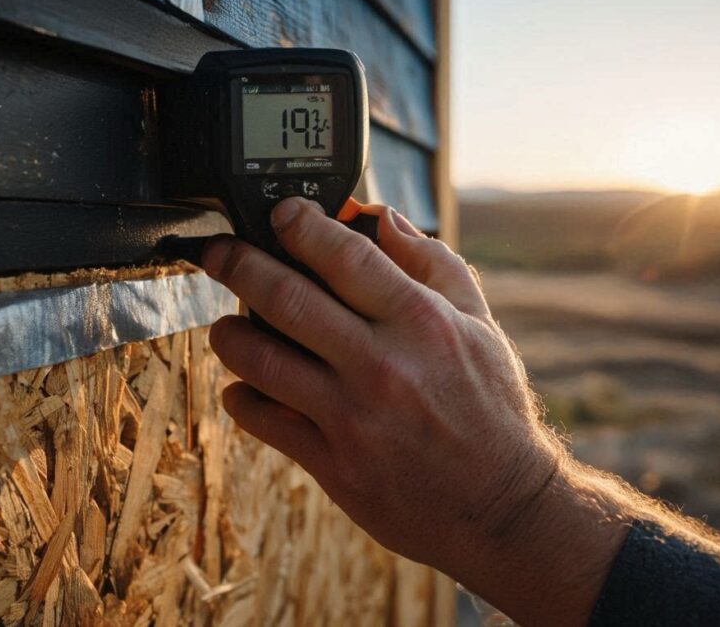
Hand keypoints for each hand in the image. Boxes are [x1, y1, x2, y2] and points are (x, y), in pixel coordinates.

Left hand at [201, 199, 560, 574]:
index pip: (345, 256)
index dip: (301, 225)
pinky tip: (244, 384)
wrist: (500, 505)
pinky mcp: (333, 464)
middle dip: (238, 264)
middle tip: (218, 252)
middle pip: (286, 299)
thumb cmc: (490, 408)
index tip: (281, 214)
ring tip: (226, 324)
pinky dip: (242, 396)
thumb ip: (431, 264)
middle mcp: (381, 366)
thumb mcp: (480, 325)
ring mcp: (352, 418)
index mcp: (421, 323)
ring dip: (229, 333)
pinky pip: (264, 420)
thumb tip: (379, 216)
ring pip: (261, 360)